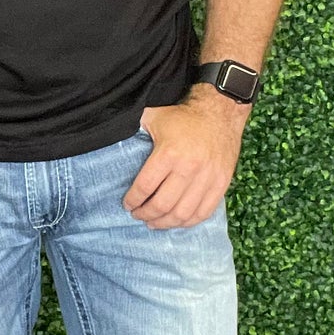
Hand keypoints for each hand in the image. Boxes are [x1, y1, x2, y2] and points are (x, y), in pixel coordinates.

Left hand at [122, 83, 248, 228]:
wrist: (220, 112)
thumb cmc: (184, 117)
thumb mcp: (155, 118)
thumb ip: (136, 131)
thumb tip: (113, 138)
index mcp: (169, 153)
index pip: (145, 187)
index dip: (133, 200)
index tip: (128, 204)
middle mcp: (189, 168)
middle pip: (162, 204)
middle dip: (145, 214)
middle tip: (138, 215)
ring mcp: (207, 178)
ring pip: (182, 213)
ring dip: (165, 223)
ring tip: (154, 222)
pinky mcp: (221, 183)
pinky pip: (204, 212)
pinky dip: (188, 222)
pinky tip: (177, 221)